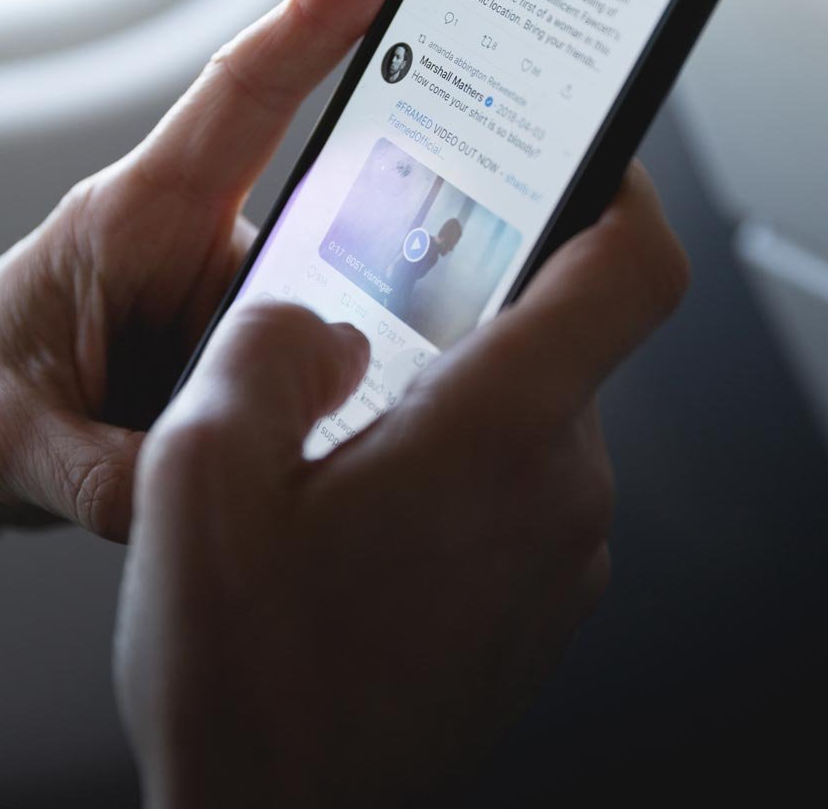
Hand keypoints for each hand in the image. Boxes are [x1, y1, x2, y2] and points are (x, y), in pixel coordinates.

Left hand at [0, 0, 417, 539]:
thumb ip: (94, 470)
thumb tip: (198, 494)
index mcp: (137, 215)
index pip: (245, 93)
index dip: (321, 12)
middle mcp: (195, 246)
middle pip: (330, 206)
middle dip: (404, 221)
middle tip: (478, 254)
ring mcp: (222, 302)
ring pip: (331, 302)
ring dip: (351, 354)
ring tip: (345, 425)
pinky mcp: (236, 354)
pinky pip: (307, 363)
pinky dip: (328, 399)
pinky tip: (328, 449)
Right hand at [113, 163, 687, 806]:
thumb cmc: (242, 678)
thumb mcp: (197, 477)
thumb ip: (261, 347)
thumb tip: (314, 317)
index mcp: (495, 439)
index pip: (630, 271)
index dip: (620, 186)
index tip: (580, 148)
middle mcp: (557, 492)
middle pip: (557, 333)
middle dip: (469, 298)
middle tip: (370, 303)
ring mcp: (559, 553)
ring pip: (529, 406)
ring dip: (448, 384)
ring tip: (343, 422)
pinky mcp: (539, 593)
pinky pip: (518, 479)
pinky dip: (458, 452)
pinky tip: (364, 493)